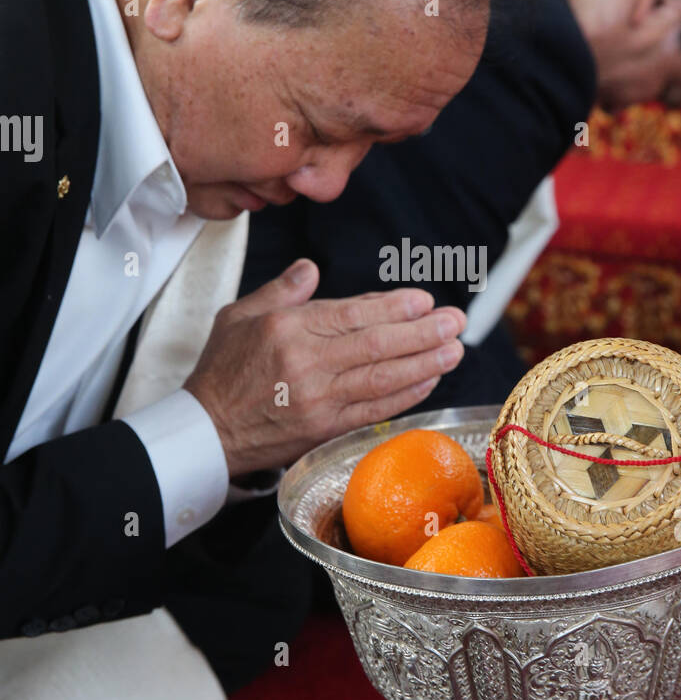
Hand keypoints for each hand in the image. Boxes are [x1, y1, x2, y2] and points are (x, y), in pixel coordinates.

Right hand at [184, 259, 465, 476]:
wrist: (205, 431)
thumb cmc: (222, 372)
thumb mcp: (239, 316)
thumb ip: (281, 290)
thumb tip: (311, 268)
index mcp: (286, 329)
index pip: (352, 314)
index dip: (394, 307)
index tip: (424, 301)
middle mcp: (306, 364)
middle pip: (376, 345)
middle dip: (422, 332)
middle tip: (454, 321)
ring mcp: (318, 400)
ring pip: (382, 378)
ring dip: (424, 363)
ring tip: (454, 349)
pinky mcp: (325, 429)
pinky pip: (374, 411)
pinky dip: (405, 396)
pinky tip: (429, 381)